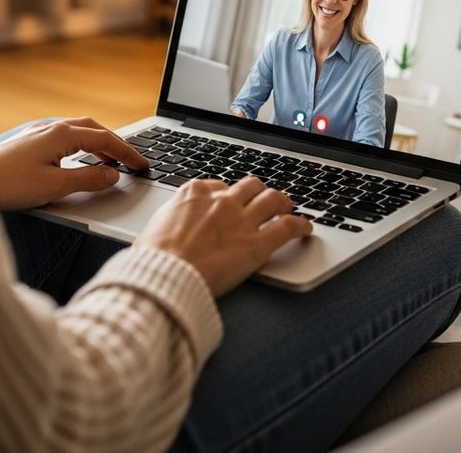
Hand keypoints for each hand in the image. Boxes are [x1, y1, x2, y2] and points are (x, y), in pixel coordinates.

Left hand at [0, 118, 147, 209]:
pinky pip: (64, 138)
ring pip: (78, 131)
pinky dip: (81, 146)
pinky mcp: (28, 142)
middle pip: (94, 129)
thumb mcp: (55, 186)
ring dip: (98, 143)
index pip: (105, 139)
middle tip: (131, 160)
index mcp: (62, 134)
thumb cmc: (9, 184)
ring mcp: (38, 133)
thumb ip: (88, 180)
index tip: (143, 165)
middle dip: (116, 143)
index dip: (128, 153)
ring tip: (111, 161)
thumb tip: (113, 175)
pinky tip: (79, 159)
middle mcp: (51, 128)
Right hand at [134, 176, 312, 296]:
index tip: (230, 203)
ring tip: (288, 208)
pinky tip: (305, 228)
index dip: (228, 195)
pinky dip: (300, 225)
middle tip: (264, 201)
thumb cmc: (154, 258)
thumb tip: (175, 223)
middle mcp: (222, 201)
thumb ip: (174, 217)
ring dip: (283, 202)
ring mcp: (241, 220)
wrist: (163, 275)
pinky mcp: (257, 244)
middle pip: (251, 186)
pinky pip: (288, 228)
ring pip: (273, 199)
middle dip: (259, 192)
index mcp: (195, 193)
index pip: (220, 185)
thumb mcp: (156, 225)